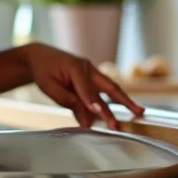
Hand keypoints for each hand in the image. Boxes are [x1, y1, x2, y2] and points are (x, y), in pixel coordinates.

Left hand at [24, 43, 144, 129]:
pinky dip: (109, 103)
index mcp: (74, 66)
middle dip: (124, 100)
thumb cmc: (43, 70)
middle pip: (109, 86)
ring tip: (137, 112)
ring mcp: (91, 71)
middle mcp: (87, 67)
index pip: (86, 89)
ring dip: (123, 101)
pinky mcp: (91, 78)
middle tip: (138, 112)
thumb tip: (87, 120)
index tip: (101, 116)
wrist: (40, 56)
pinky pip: (102, 91)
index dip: (93, 103)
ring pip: (110, 88)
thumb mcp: (48, 86)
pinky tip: (114, 114)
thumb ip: (67, 101)